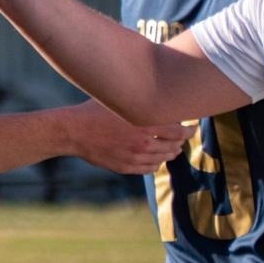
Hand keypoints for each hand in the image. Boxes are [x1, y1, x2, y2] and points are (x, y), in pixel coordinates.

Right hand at [60, 100, 187, 173]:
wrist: (73, 130)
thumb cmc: (94, 111)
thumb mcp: (120, 101)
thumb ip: (141, 102)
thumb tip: (157, 94)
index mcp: (145, 124)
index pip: (179, 132)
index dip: (189, 131)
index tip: (191, 128)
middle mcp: (143, 143)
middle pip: (173, 146)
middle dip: (179, 142)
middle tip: (181, 136)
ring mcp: (134, 157)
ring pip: (163, 158)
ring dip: (169, 153)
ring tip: (170, 147)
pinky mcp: (125, 167)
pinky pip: (149, 168)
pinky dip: (156, 163)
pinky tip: (154, 157)